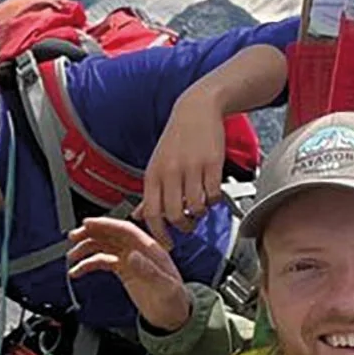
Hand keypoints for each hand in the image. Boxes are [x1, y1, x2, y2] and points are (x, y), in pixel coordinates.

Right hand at [66, 217, 192, 331]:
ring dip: (87, 248)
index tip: (88, 224)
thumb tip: (131, 256)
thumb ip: (148, 271)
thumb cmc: (175, 302)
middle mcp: (139, 251)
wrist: (175, 318)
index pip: (125, 230)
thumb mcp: (165, 287)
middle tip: (73, 237)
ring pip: (104, 247)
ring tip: (72, 256)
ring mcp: (130, 261)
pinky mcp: (124, 271)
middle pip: (111, 235)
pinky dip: (89, 264)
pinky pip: (103, 261)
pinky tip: (79, 270)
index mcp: (150, 249)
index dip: (106, 225)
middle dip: (91, 233)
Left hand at [138, 84, 227, 245]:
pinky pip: (214, 194)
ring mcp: (191, 168)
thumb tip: (138, 216)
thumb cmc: (175, 140)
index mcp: (153, 175)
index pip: (151, 214)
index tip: (167, 245)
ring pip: (196, 207)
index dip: (159, 234)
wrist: (196, 110)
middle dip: (184, 226)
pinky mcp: (212, 164)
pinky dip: (215, 200)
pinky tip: (212, 192)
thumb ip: (150, 193)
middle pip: (174, 215)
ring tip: (201, 205)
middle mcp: (170, 172)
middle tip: (189, 224)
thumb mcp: (156, 165)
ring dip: (201, 213)